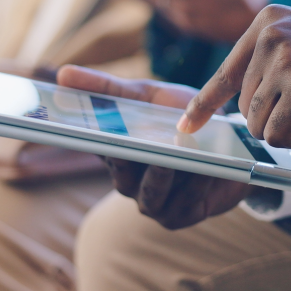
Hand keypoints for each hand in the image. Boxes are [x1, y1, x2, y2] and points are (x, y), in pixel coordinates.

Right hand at [56, 65, 252, 228]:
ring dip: (167, 172)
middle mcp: (127, 181)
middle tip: (137, 141)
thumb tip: (61, 74)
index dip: (86, 138)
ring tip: (178, 151)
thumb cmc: (180, 117)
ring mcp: (152, 202)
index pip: (94, 147)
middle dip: (130, 158)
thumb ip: (107, 87)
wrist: (229, 143)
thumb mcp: (146, 95)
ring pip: (153, 191)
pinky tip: (209, 167)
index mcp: (114, 152)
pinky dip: (197, 183)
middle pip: (121, 173)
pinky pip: (184, 202)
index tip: (83, 126)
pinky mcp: (179, 216)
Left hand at [179, 6, 290, 147]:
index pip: (227, 71)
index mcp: (269, 20)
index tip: (187, 126)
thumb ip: (272, 61)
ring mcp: (285, 61)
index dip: (205, 104)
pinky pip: (279, 136)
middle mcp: (272, 36)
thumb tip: (238, 102)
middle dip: (278, 115)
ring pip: (259, 124)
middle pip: (245, 106)